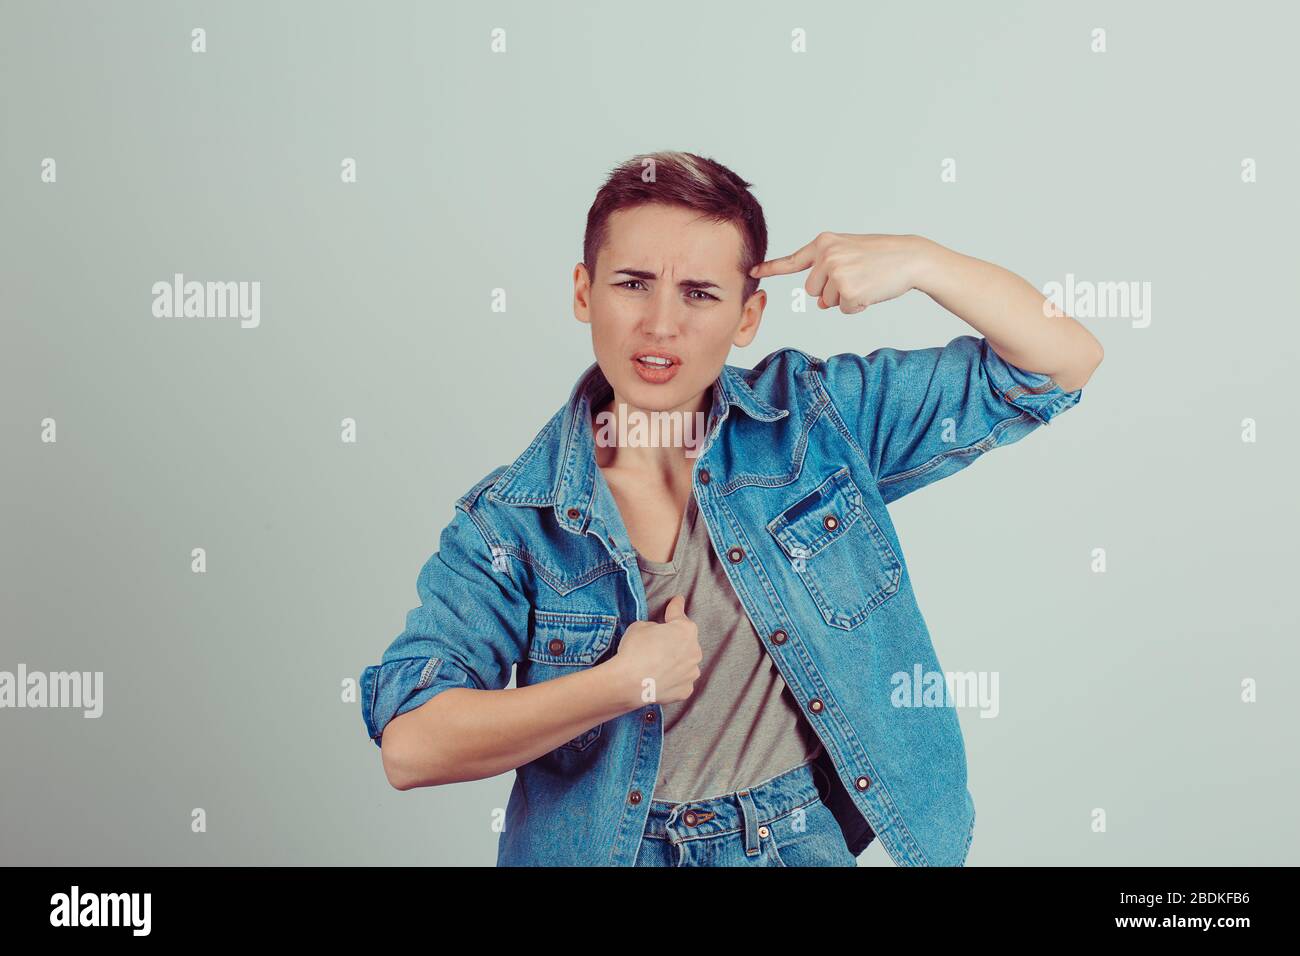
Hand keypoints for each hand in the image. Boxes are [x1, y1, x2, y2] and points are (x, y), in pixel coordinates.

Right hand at [609, 594, 702, 708]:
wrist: (629, 683)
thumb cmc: (634, 650)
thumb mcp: (640, 626)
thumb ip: (654, 627)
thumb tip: (657, 634)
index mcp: (685, 630)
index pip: (679, 613)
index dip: (676, 605)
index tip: (678, 600)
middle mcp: (694, 650)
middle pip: (685, 641)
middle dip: (674, 640)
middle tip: (656, 643)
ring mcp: (692, 672)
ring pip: (685, 662)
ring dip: (675, 661)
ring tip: (656, 664)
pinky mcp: (685, 690)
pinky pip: (680, 680)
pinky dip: (672, 679)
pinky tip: (659, 679)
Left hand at [749, 232, 930, 313]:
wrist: (910, 258)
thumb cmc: (882, 256)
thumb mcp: (849, 251)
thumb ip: (827, 269)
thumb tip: (820, 302)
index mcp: (824, 243)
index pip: (792, 260)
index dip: (770, 268)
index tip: (751, 271)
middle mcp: (826, 255)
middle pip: (812, 291)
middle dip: (831, 291)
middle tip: (857, 276)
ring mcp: (836, 272)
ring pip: (826, 302)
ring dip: (844, 299)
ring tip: (866, 281)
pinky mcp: (848, 290)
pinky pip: (843, 310)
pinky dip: (857, 306)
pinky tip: (871, 291)